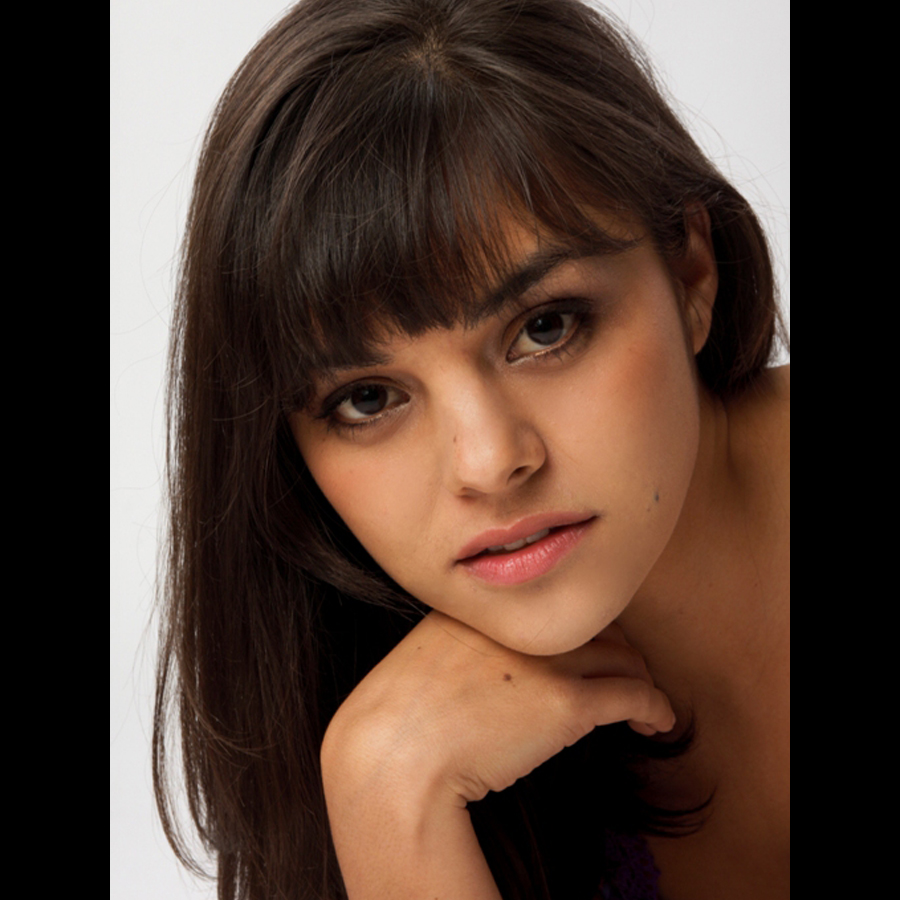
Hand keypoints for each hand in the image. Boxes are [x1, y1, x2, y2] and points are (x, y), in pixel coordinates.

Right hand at [320, 610, 674, 807]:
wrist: (395, 757)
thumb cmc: (398, 722)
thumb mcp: (424, 659)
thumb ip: (459, 645)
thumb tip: (485, 666)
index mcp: (487, 610)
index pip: (553, 606)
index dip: (580, 628)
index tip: (590, 649)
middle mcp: (521, 624)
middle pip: (595, 625)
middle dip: (618, 650)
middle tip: (628, 674)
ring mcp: (546, 659)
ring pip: (622, 657)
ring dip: (641, 679)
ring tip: (645, 703)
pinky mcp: (567, 703)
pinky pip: (632, 695)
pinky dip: (655, 706)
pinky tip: (658, 722)